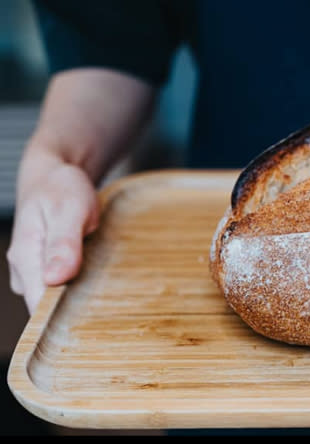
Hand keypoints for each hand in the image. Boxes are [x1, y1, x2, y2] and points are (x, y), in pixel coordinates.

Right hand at [6, 150, 98, 312]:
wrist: (53, 177)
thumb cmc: (61, 189)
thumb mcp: (69, 209)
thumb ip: (64, 243)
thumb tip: (55, 278)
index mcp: (24, 257)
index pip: (38, 305)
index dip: (64, 314)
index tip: (92, 312)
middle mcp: (22, 271)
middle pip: (48, 306)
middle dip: (76, 302)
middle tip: (104, 286)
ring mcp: (31, 273)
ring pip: (56, 298)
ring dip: (79, 291)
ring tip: (98, 271)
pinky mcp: (43, 271)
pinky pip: (61, 287)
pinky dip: (78, 282)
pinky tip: (92, 270)